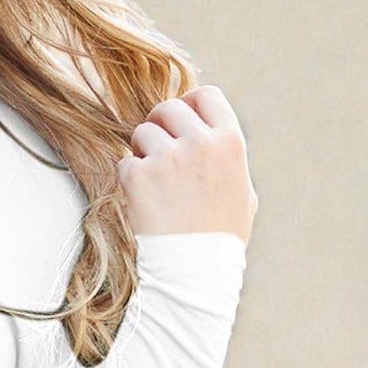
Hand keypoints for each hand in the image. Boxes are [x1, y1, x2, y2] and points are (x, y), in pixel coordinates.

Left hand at [116, 84, 258, 245]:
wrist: (194, 271)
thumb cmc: (220, 239)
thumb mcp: (243, 194)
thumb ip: (228, 160)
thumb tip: (216, 139)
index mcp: (230, 142)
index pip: (207, 96)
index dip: (189, 103)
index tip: (179, 120)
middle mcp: (200, 143)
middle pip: (168, 108)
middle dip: (159, 125)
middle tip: (156, 150)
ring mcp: (167, 158)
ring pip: (142, 132)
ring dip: (142, 152)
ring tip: (154, 183)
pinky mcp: (138, 176)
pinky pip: (125, 162)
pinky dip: (129, 179)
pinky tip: (143, 201)